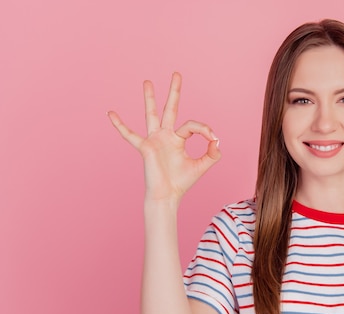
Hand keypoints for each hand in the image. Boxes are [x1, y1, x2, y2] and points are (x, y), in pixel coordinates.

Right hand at [108, 72, 220, 203]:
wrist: (168, 195)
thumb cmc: (182, 182)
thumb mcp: (203, 165)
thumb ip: (213, 153)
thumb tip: (217, 140)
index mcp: (178, 139)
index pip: (192, 125)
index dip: (205, 130)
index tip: (213, 139)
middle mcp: (166, 136)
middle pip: (170, 109)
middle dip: (174, 91)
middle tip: (177, 73)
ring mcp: (154, 139)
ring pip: (151, 114)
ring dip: (150, 98)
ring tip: (148, 81)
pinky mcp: (145, 147)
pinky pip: (130, 134)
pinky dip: (120, 125)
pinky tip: (110, 113)